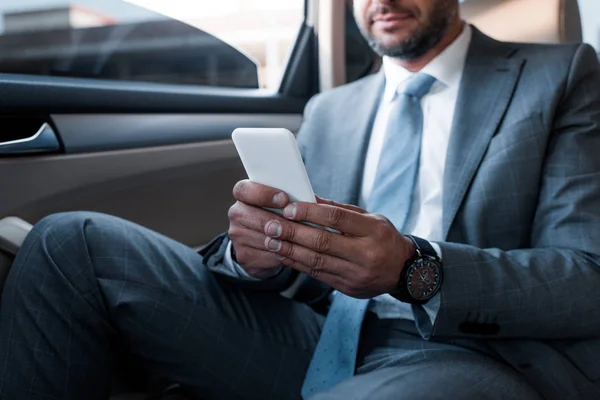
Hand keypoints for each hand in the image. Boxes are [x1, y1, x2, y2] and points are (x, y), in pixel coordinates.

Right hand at [228, 180, 292, 278]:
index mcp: (244, 196)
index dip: (262, 194)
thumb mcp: (286, 203)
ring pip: (260, 238)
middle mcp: (236, 214)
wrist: (268, 245)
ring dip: (282, 239)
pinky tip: (293, 251)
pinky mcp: (244, 256)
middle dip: (276, 219)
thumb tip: (310, 200)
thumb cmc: (282, 217)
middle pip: (250, 215)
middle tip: (295, 222)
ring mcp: (237, 237)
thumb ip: (293, 197)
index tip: (284, 199)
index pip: (243, 190)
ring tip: (300, 238)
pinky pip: (266, 255)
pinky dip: (282, 254)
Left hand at [261, 196, 415, 297]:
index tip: (288, 208)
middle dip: (293, 233)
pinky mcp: (348, 288)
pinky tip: (284, 254)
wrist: (404, 272)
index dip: (310, 213)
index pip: (337, 219)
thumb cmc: (383, 238)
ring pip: (317, 261)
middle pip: (323, 241)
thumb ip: (340, 210)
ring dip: (290, 250)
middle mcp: (366, 253)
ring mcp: (356, 274)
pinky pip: (317, 274)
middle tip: (271, 225)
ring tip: (271, 240)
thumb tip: (308, 198)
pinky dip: (298, 263)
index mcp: (373, 231)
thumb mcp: (370, 218)